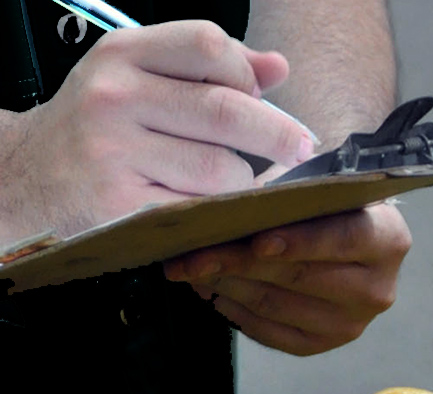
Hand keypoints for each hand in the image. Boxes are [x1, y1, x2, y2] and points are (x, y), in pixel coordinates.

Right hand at [0, 20, 312, 243]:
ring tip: (230, 178)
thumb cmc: (97, 125)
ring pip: (220, 169)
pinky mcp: (119, 206)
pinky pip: (199, 209)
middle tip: (303, 146)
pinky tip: (213, 204)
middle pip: (225, 110)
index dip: (245, 71)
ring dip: (242, 179)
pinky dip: (219, 210)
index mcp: (122, 55)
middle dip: (279, 133)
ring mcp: (113, 154)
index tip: (260, 95)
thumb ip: (211, 69)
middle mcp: (114, 98)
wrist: (23, 180)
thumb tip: (279, 68)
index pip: (207, 43)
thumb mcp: (140, 77)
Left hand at [162, 203, 411, 355]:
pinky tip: (210, 290)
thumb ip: (294, 193)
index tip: (257, 241)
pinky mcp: (324, 344)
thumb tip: (235, 200)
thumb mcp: (324, 187)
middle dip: (239, 263)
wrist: (352, 240)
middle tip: (193, 253)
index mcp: (389, 239)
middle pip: (300, 276)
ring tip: (191, 267)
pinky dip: (234, 310)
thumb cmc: (331, 205)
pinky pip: (270, 333)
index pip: (345, 239)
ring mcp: (352, 323)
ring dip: (226, 286)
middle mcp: (378, 288)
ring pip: (276, 305)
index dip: (300, 241)